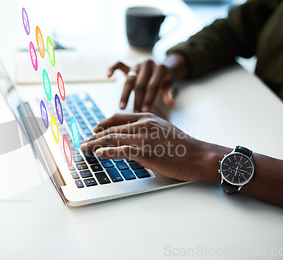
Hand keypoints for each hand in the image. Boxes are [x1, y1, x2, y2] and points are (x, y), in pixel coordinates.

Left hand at [80, 113, 225, 181]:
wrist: (198, 155)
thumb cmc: (183, 146)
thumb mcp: (163, 130)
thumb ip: (146, 130)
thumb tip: (130, 138)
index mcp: (146, 117)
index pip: (117, 118)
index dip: (102, 124)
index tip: (93, 130)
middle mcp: (142, 124)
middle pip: (111, 129)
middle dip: (94, 137)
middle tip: (83, 143)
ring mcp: (143, 138)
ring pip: (112, 139)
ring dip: (95, 145)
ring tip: (84, 149)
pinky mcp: (145, 152)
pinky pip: (120, 151)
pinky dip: (107, 153)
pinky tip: (98, 154)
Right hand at [108, 53, 188, 112]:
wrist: (163, 69)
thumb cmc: (166, 81)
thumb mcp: (172, 86)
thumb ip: (171, 93)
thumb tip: (171, 103)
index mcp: (161, 68)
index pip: (153, 86)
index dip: (149, 99)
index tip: (145, 112)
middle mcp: (148, 64)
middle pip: (140, 84)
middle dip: (137, 100)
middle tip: (134, 113)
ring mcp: (138, 64)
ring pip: (129, 79)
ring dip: (125, 95)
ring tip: (122, 107)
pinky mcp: (129, 65)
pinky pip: (119, 64)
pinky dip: (112, 68)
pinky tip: (108, 76)